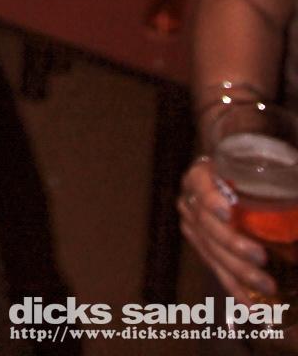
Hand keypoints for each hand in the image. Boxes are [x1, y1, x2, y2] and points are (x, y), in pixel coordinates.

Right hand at [177, 155, 273, 303]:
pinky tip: (251, 307)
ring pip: (212, 254)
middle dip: (234, 245)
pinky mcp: (202, 250)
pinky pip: (217, 271)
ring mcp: (193, 228)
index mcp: (199, 177)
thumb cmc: (244, 172)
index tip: (229, 211)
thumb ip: (273, 184)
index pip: (200, 187)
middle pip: (207, 227)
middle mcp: (190, 203)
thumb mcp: (249, 170)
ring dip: (240, 273)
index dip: (211, 200)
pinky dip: (235, 289)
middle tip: (261, 257)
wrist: (224, 181)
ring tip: (267, 286)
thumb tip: (296, 197)